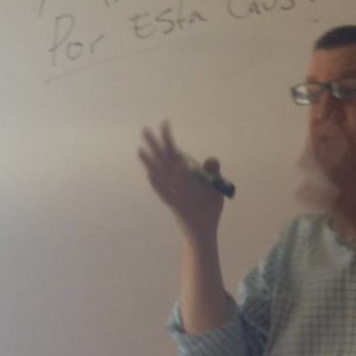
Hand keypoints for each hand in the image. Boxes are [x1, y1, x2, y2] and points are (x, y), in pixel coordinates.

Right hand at [139, 120, 225, 239]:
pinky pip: (165, 193)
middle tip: (145, 130)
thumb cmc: (208, 210)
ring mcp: (174, 194)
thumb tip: (212, 159)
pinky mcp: (176, 206)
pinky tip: (149, 175)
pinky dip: (157, 185)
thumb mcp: (214, 189)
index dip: (168, 140)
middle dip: (155, 146)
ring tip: (140, 150)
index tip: (164, 124)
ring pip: (160, 175)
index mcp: (184, 177)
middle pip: (164, 161)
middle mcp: (176, 183)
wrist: (205, 231)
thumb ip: (213, 174)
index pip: (175, 155)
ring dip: (150, 163)